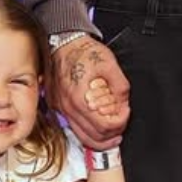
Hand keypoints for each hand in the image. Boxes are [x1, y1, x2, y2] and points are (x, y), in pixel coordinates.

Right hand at [49, 35, 129, 149]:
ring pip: (81, 136)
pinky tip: (95, 126)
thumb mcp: (109, 63)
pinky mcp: (56, 106)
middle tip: (120, 127)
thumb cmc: (81, 51)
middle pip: (93, 136)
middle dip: (112, 135)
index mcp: (80, 97)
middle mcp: (67, 106)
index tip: (125, 113)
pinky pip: (72, 127)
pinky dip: (86, 131)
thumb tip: (124, 103)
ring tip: (111, 135)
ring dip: (99, 139)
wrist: (62, 42)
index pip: (104, 125)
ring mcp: (60, 108)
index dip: (120, 122)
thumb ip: (120, 85)